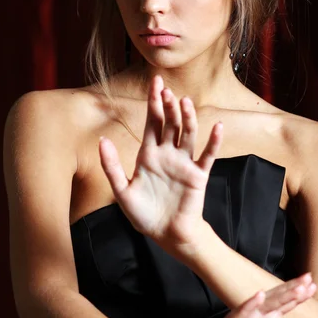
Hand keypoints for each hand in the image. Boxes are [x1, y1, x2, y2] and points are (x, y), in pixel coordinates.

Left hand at [99, 75, 222, 253]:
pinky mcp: (198, 175)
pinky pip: (207, 155)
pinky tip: (216, 126)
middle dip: (168, 105)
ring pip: (187, 134)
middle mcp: (168, 154)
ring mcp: (184, 163)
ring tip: (184, 102)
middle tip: (166, 88)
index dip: (153, 102)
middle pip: (169, 123)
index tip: (155, 82)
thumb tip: (101, 140)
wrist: (166, 234)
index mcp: (149, 154)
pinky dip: (213, 141)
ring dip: (187, 118)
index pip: (152, 122)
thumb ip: (111, 166)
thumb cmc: (144, 214)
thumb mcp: (122, 191)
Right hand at [175, 273, 315, 317]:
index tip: (311, 287)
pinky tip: (259, 296)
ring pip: (258, 308)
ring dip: (276, 297)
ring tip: (295, 287)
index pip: (279, 313)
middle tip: (308, 278)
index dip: (294, 300)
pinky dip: (246, 307)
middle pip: (272, 306)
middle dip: (290, 292)